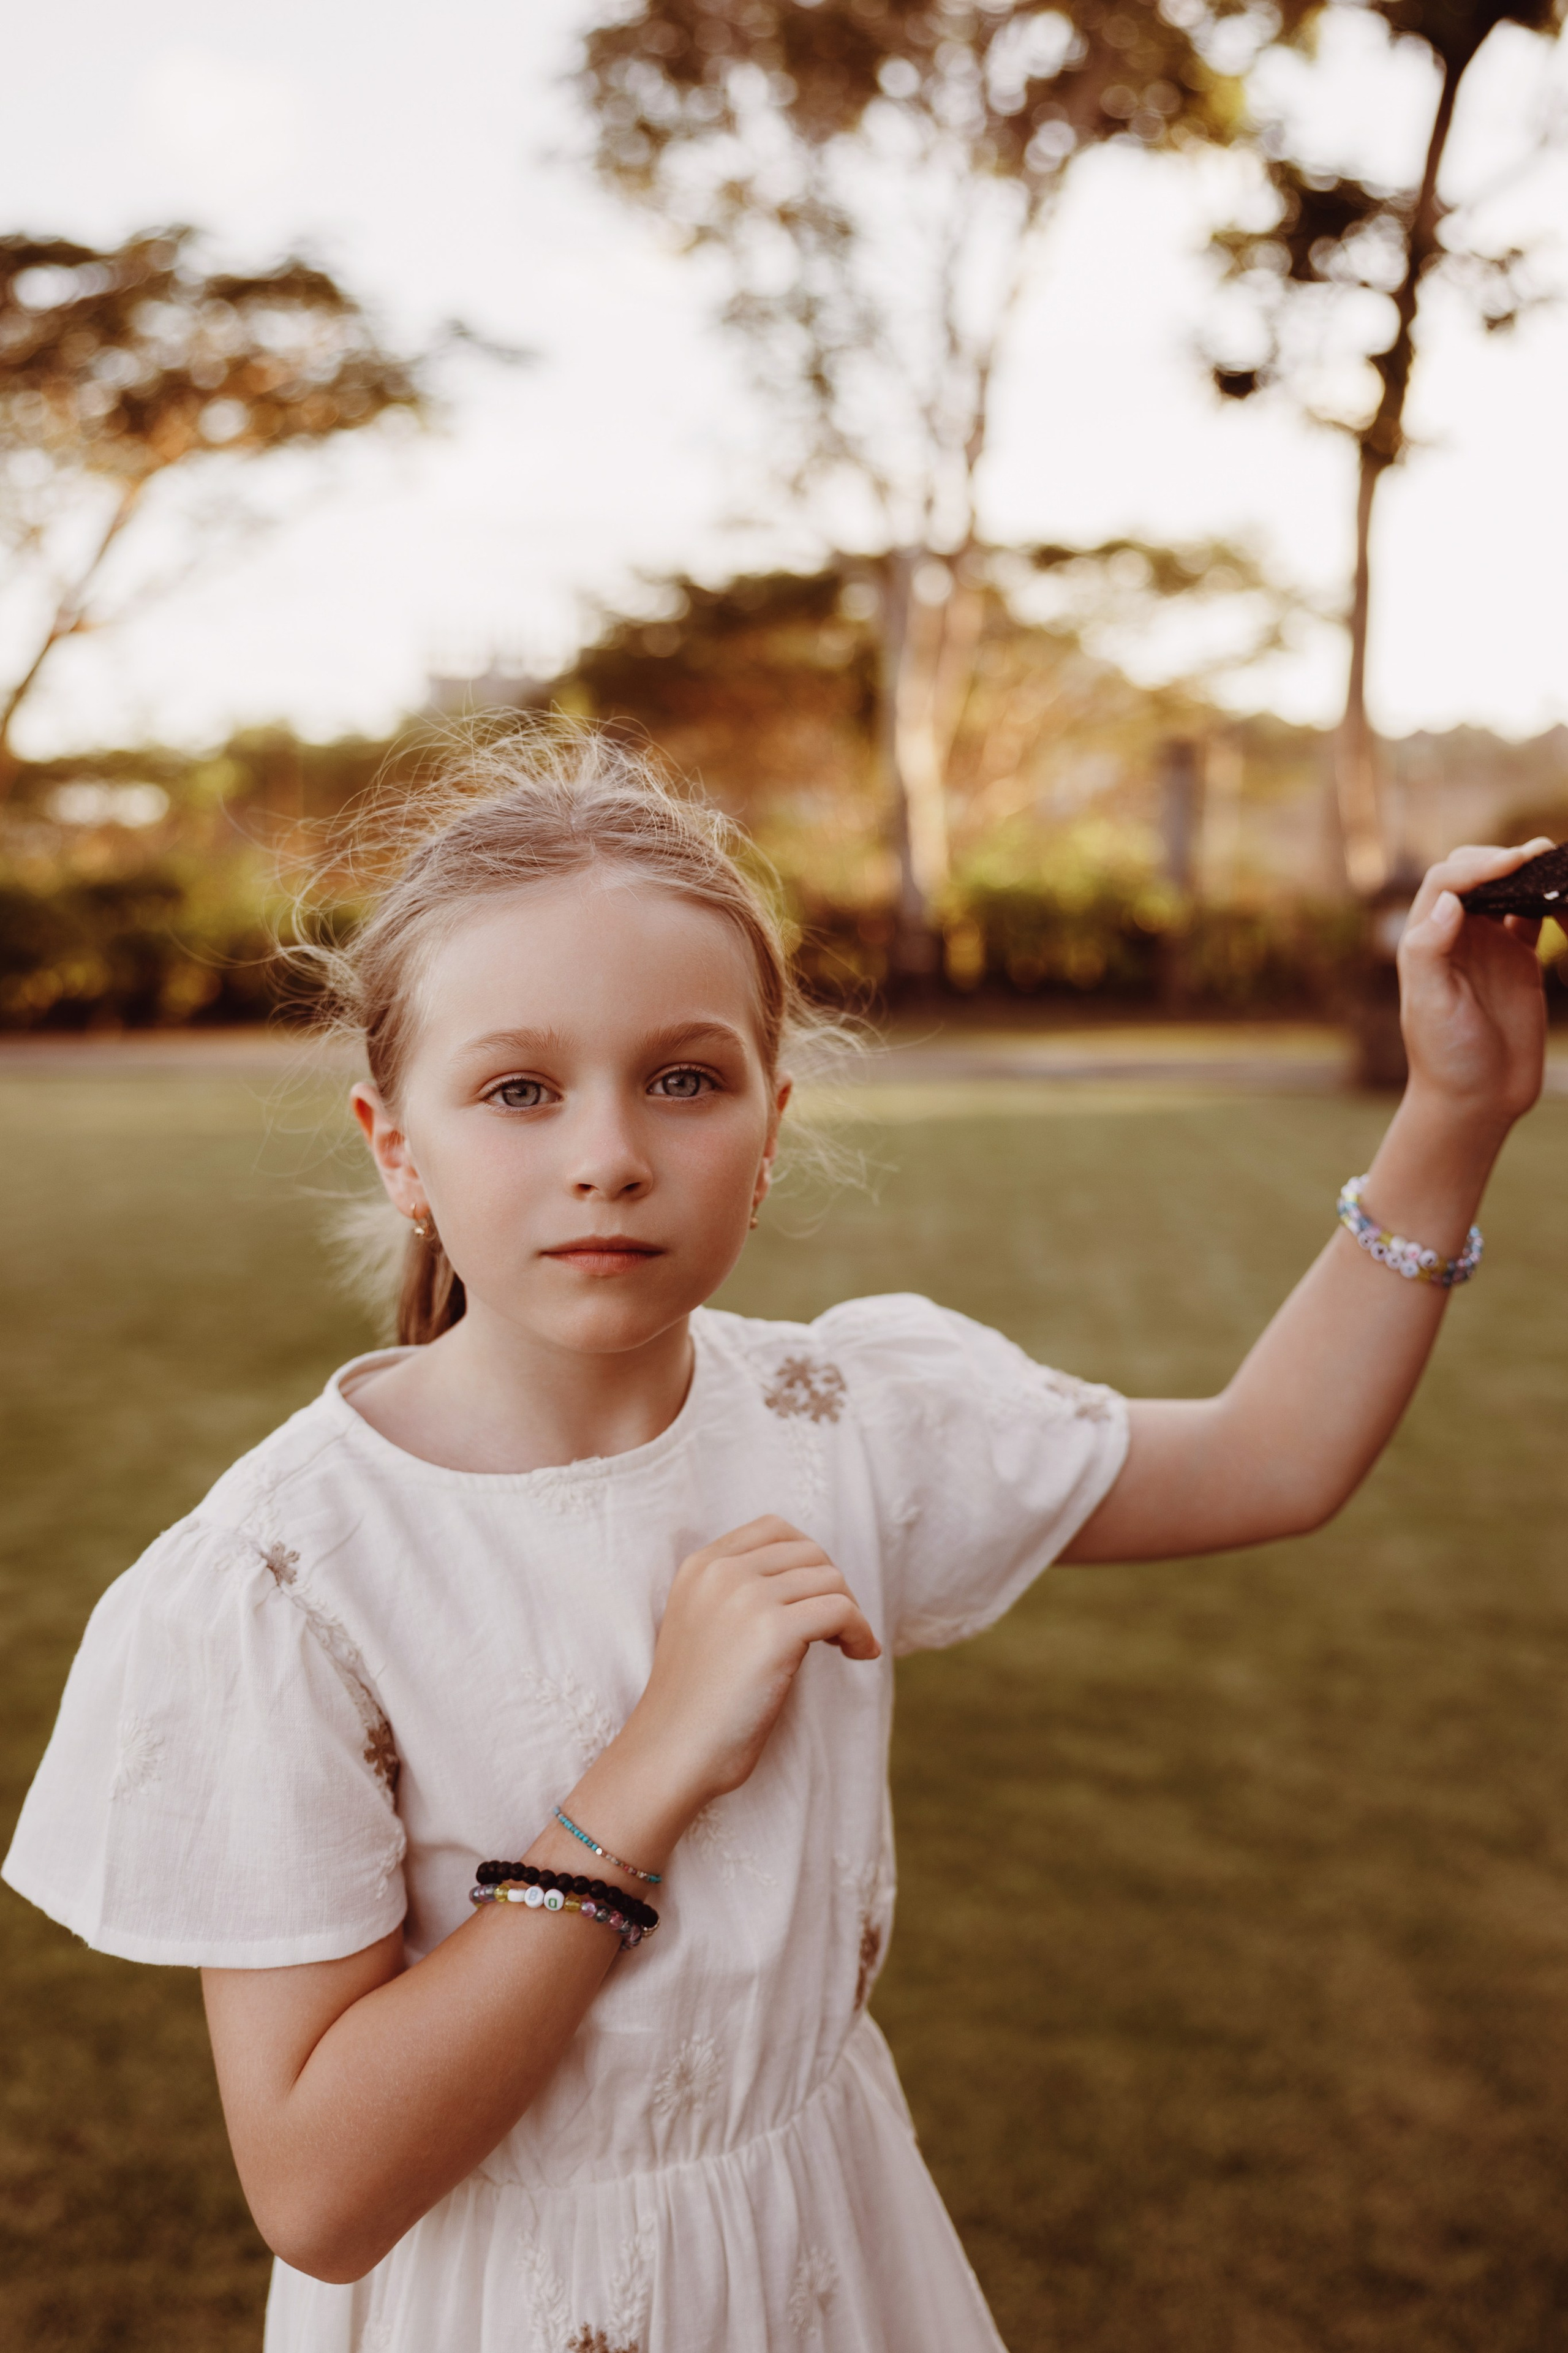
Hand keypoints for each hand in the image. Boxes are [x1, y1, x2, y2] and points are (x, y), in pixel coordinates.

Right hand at [623, 1516, 879, 1815]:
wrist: (671, 1751)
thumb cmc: (693, 1703)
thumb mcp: (702, 1624)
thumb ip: (737, 1593)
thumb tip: (810, 1582)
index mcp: (701, 1565)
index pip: (774, 1529)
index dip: (807, 1559)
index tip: (815, 1595)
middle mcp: (722, 1571)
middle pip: (809, 1552)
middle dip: (832, 1586)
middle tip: (837, 1627)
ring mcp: (747, 1597)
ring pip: (830, 1580)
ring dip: (850, 1612)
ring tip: (845, 1645)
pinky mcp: (775, 1631)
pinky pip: (842, 1611)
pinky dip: (861, 1632)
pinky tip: (859, 1655)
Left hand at [1398, 841, 1549, 1128]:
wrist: (1476, 1099)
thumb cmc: (1445, 1056)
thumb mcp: (1430, 1006)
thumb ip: (1430, 951)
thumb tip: (1449, 902)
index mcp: (1426, 941)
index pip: (1446, 884)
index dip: (1476, 866)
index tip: (1509, 864)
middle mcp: (1455, 937)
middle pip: (1475, 876)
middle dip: (1502, 860)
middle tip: (1535, 855)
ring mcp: (1489, 946)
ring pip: (1506, 891)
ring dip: (1527, 873)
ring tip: (1554, 861)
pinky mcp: (1520, 960)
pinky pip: (1534, 917)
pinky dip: (1549, 900)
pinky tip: (1564, 892)